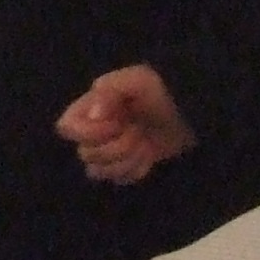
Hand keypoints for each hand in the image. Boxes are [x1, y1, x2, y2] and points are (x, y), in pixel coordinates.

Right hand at [58, 65, 193, 184]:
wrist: (193, 113)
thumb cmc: (163, 92)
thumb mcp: (138, 80)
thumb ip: (110, 91)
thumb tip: (94, 115)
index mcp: (90, 108)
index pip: (66, 128)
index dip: (88, 133)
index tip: (116, 124)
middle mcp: (94, 130)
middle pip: (85, 154)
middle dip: (116, 147)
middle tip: (139, 132)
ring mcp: (108, 150)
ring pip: (99, 171)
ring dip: (126, 161)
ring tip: (146, 146)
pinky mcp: (124, 166)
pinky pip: (117, 179)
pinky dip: (135, 170)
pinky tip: (149, 157)